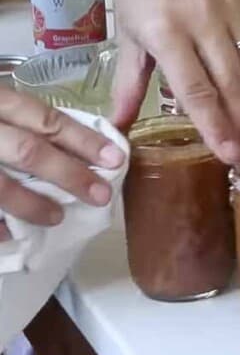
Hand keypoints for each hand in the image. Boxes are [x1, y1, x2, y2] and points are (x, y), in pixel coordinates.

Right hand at [0, 89, 124, 241]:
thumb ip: (18, 120)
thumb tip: (72, 147)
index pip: (45, 119)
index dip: (83, 140)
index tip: (116, 158)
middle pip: (28, 150)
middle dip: (69, 175)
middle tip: (100, 195)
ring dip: (31, 204)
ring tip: (56, 216)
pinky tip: (7, 235)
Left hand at [108, 0, 239, 163]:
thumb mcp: (127, 31)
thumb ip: (129, 82)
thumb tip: (118, 129)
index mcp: (166, 30)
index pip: (195, 88)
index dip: (213, 124)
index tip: (226, 153)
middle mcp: (203, 22)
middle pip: (231, 82)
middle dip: (239, 121)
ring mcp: (232, 12)